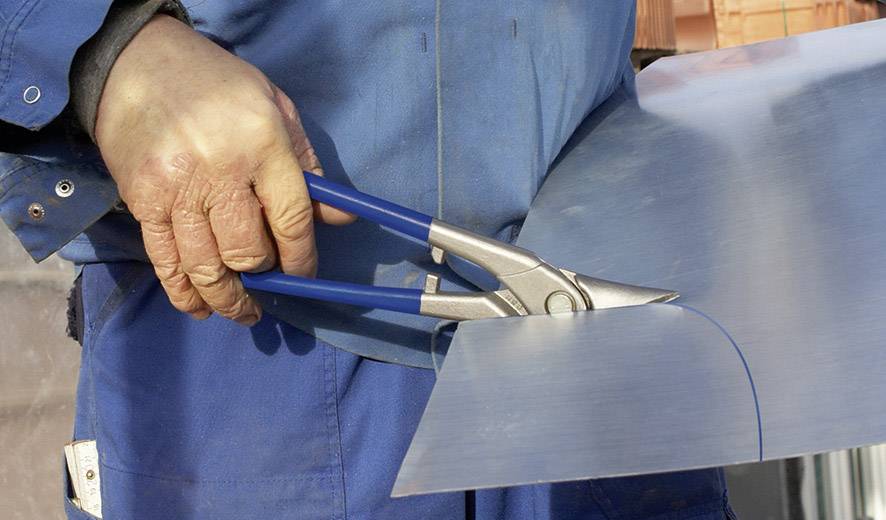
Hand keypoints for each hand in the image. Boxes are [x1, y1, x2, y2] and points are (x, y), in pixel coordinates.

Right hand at [95, 15, 352, 324]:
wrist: (138, 63)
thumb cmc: (218, 84)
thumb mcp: (277, 108)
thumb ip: (308, 166)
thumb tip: (340, 218)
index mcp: (262, 145)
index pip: (292, 220)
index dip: (302, 258)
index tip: (304, 273)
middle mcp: (219, 172)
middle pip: (248, 251)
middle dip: (264, 277)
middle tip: (271, 285)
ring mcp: (176, 190)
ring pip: (206, 267)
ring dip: (227, 299)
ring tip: (243, 312)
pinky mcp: (143, 202)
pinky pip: (165, 262)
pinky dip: (184, 292)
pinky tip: (200, 306)